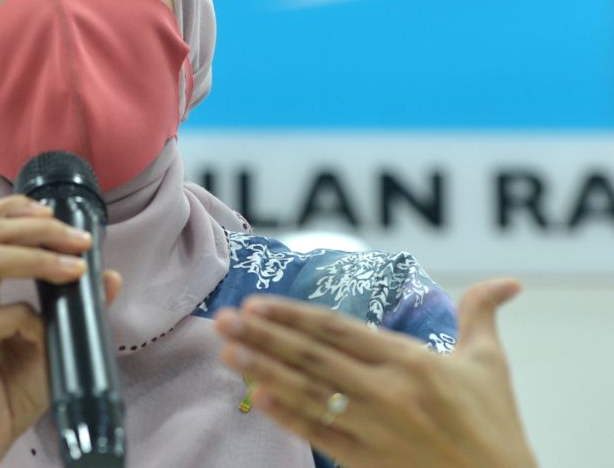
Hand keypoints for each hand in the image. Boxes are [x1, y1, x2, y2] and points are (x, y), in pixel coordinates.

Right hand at [0, 195, 122, 467]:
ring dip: (39, 256)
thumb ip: (75, 307)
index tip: (57, 213)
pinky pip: (4, 313)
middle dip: (41, 227)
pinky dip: (33, 320)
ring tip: (75, 268)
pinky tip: (46, 339)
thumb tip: (110, 275)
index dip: (18, 208)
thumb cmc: (7, 390)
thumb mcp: (51, 340)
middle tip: (80, 240)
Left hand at [213, 279, 536, 467]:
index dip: (293, 316)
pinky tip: (256, 396)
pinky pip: (319, 434)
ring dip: (261, 369)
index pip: (338, 330)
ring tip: (226, 351)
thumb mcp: (490, 364)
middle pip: (312, 357)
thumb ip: (481, 314)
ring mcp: (374, 429)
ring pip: (307, 392)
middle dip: (262, 336)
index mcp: (411, 361)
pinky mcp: (366, 462)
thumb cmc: (495, 427)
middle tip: (221, 319)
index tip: (256, 303)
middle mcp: (387, 392)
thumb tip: (508, 280)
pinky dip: (286, 415)